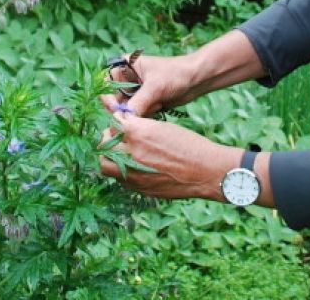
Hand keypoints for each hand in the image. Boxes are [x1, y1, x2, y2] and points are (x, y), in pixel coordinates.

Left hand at [98, 96, 235, 200]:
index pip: (113, 123)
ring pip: (105, 165)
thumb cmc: (189, 145)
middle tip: (116, 137)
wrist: (205, 171)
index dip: (116, 121)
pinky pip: (119, 178)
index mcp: (138, 132)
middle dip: (108, 138)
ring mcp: (133, 173)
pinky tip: (133, 165)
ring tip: (121, 153)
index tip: (120, 121)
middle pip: (103, 144)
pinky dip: (121, 170)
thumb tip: (124, 126)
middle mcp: (131, 153)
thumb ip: (139, 127)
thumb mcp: (162, 127)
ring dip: (110, 157)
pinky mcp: (138, 187)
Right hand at [108, 52, 198, 115]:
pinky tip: (160, 107)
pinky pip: (138, 114)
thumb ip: (136, 103)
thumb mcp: (154, 87)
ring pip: (127, 109)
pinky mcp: (145, 102)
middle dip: (128, 108)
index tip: (117, 109)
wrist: (197, 80)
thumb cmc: (175, 74)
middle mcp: (127, 79)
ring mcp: (136, 92)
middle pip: (115, 100)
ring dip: (140, 111)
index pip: (107, 85)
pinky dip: (147, 114)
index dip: (109, 98)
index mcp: (125, 66)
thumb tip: (121, 120)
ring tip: (157, 103)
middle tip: (145, 107)